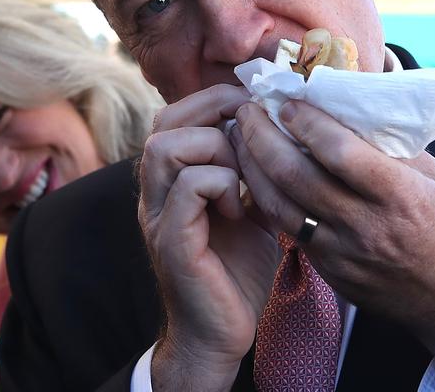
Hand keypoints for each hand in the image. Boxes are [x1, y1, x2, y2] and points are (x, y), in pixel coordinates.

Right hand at [138, 84, 279, 389]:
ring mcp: (159, 216)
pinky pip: (187, 187)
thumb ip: (250, 170)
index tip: (256, 116)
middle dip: (215, 115)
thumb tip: (278, 128)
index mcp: (171, 180)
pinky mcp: (172, 241)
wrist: (221, 333)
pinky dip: (221, 185)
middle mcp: (155, 193)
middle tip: (251, 138)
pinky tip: (240, 209)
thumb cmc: (236, 270)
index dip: (215, 101)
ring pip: (166, 146)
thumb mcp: (249, 207)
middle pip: (164, 120)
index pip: (175, 112)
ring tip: (242, 178)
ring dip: (215, 151)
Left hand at [233, 100, 434, 371]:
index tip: (287, 101)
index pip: (340, 153)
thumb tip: (350, 106)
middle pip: (298, 177)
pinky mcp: (331, 274)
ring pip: (281, 207)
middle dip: (264, 138)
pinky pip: (289, 231)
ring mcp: (344, 255)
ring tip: (241, 138)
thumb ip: (392, 146)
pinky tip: (257, 177)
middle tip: (248, 110)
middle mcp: (367, 227)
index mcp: (400, 196)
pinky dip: (269, 199)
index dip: (307, 122)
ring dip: (253, 169)